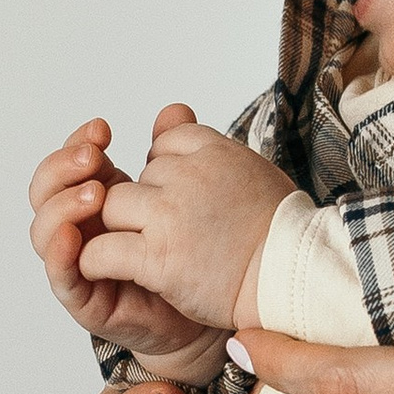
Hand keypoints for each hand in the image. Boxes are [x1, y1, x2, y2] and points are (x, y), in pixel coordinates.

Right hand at [29, 119, 223, 369]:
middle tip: (93, 157)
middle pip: (45, 191)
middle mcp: (81, 228)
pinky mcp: (85, 300)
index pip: (69, 163)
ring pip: (44, 231)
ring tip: (94, 194)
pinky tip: (74, 236)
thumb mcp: (185, 194)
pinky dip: (59, 254)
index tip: (102, 128)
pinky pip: (61, 276)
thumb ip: (175, 152)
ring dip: (62, 207)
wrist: (214, 307)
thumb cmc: (197, 251)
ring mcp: (78, 263)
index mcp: (98, 198)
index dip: (77, 143)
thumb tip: (174, 111)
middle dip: (62, 169)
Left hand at [78, 109, 294, 332]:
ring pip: (112, 207)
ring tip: (139, 253)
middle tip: (166, 233)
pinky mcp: (157, 256)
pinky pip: (102, 250)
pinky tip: (110, 271)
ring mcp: (170, 215)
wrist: (296, 280)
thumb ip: (208, 147)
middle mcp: (188, 175)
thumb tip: (172, 113)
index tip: (180, 197)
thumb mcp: (250, 170)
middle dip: (143, 205)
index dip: (166, 173)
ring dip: (119, 229)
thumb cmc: (282, 232)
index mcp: (214, 151)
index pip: (166, 144)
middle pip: (138, 178)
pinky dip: (97, 261)